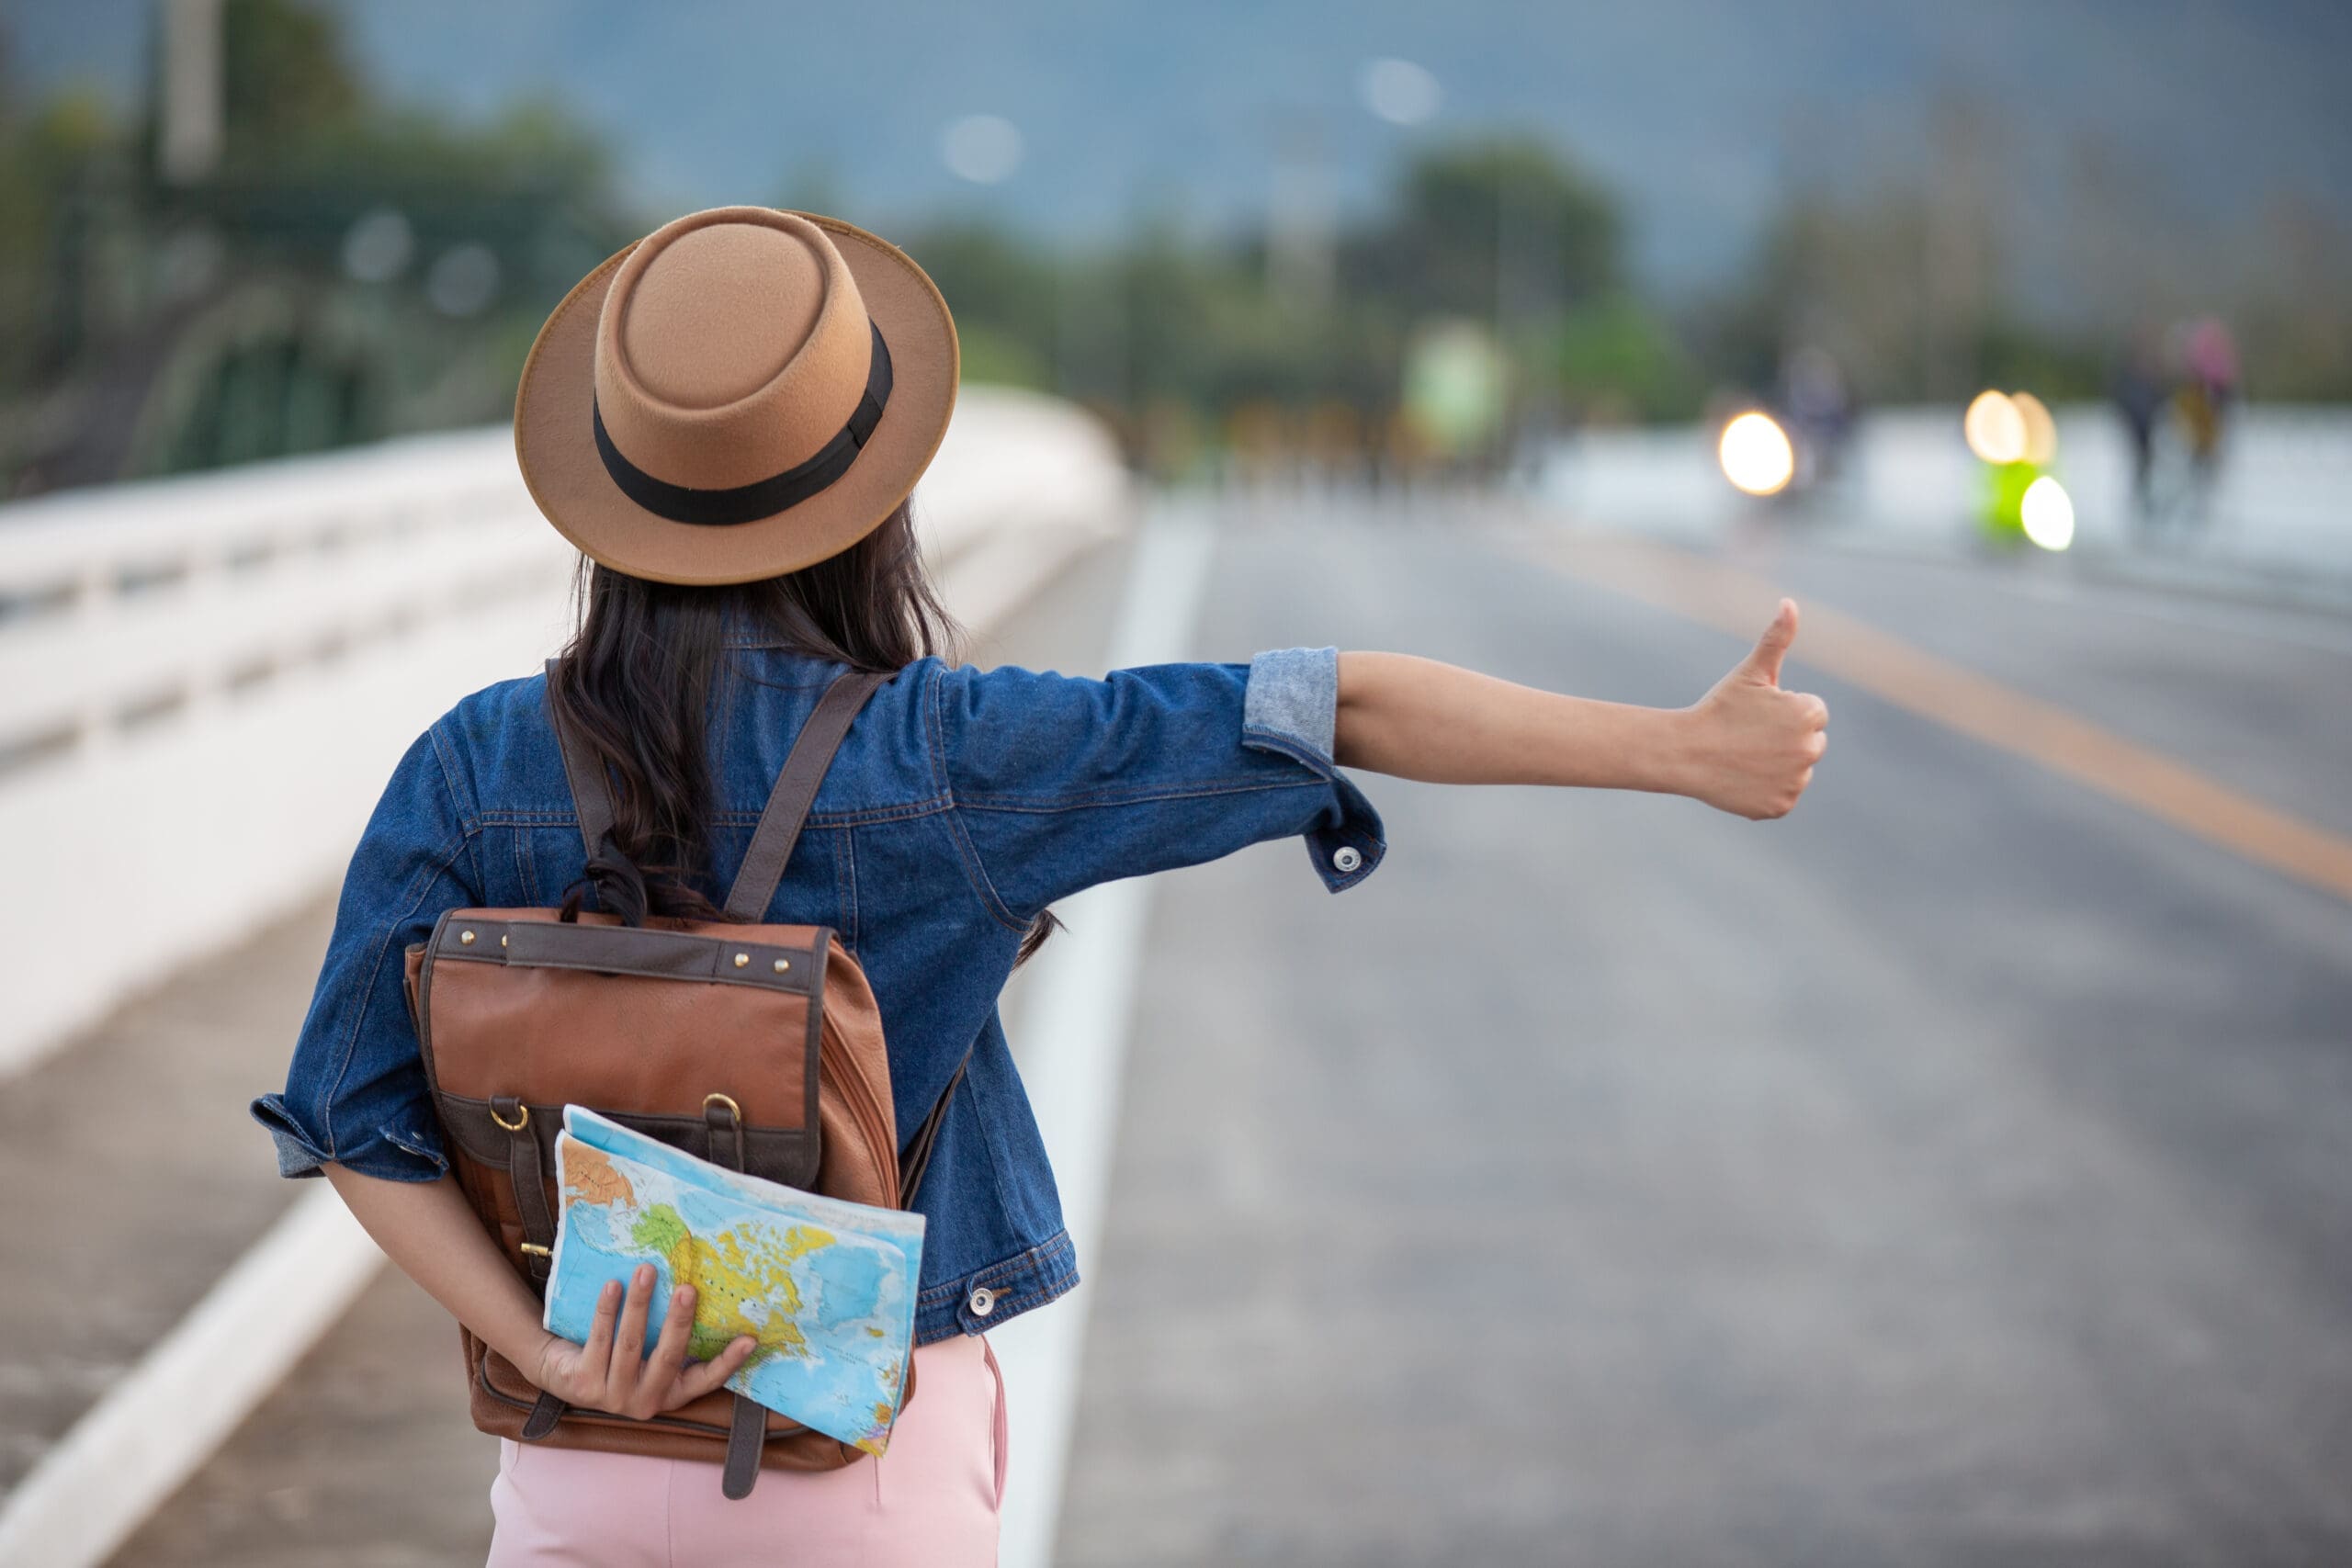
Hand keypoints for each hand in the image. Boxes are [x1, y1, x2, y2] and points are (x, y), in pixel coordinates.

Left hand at [531, 1263, 756, 1418]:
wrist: (561, 1373)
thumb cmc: (617, 1356)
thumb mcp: (648, 1354)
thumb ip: (670, 1337)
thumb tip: (702, 1289)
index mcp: (669, 1393)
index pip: (704, 1380)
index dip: (728, 1362)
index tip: (750, 1339)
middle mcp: (644, 1400)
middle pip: (667, 1357)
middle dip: (678, 1321)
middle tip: (688, 1289)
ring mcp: (612, 1396)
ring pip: (630, 1345)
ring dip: (639, 1304)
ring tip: (646, 1271)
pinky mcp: (583, 1384)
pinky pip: (599, 1340)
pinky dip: (607, 1310)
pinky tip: (613, 1286)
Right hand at [1677, 598, 1828, 819]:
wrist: (1684, 752)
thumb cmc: (1718, 708)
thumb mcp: (1750, 672)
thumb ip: (1777, 638)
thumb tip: (1790, 603)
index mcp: (1807, 714)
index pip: (1812, 713)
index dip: (1783, 712)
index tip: (1757, 716)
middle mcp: (1809, 750)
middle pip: (1810, 743)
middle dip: (1785, 739)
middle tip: (1749, 737)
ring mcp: (1795, 782)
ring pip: (1797, 770)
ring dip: (1777, 765)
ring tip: (1744, 757)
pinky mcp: (1780, 806)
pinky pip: (1783, 796)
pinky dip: (1766, 790)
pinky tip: (1743, 778)